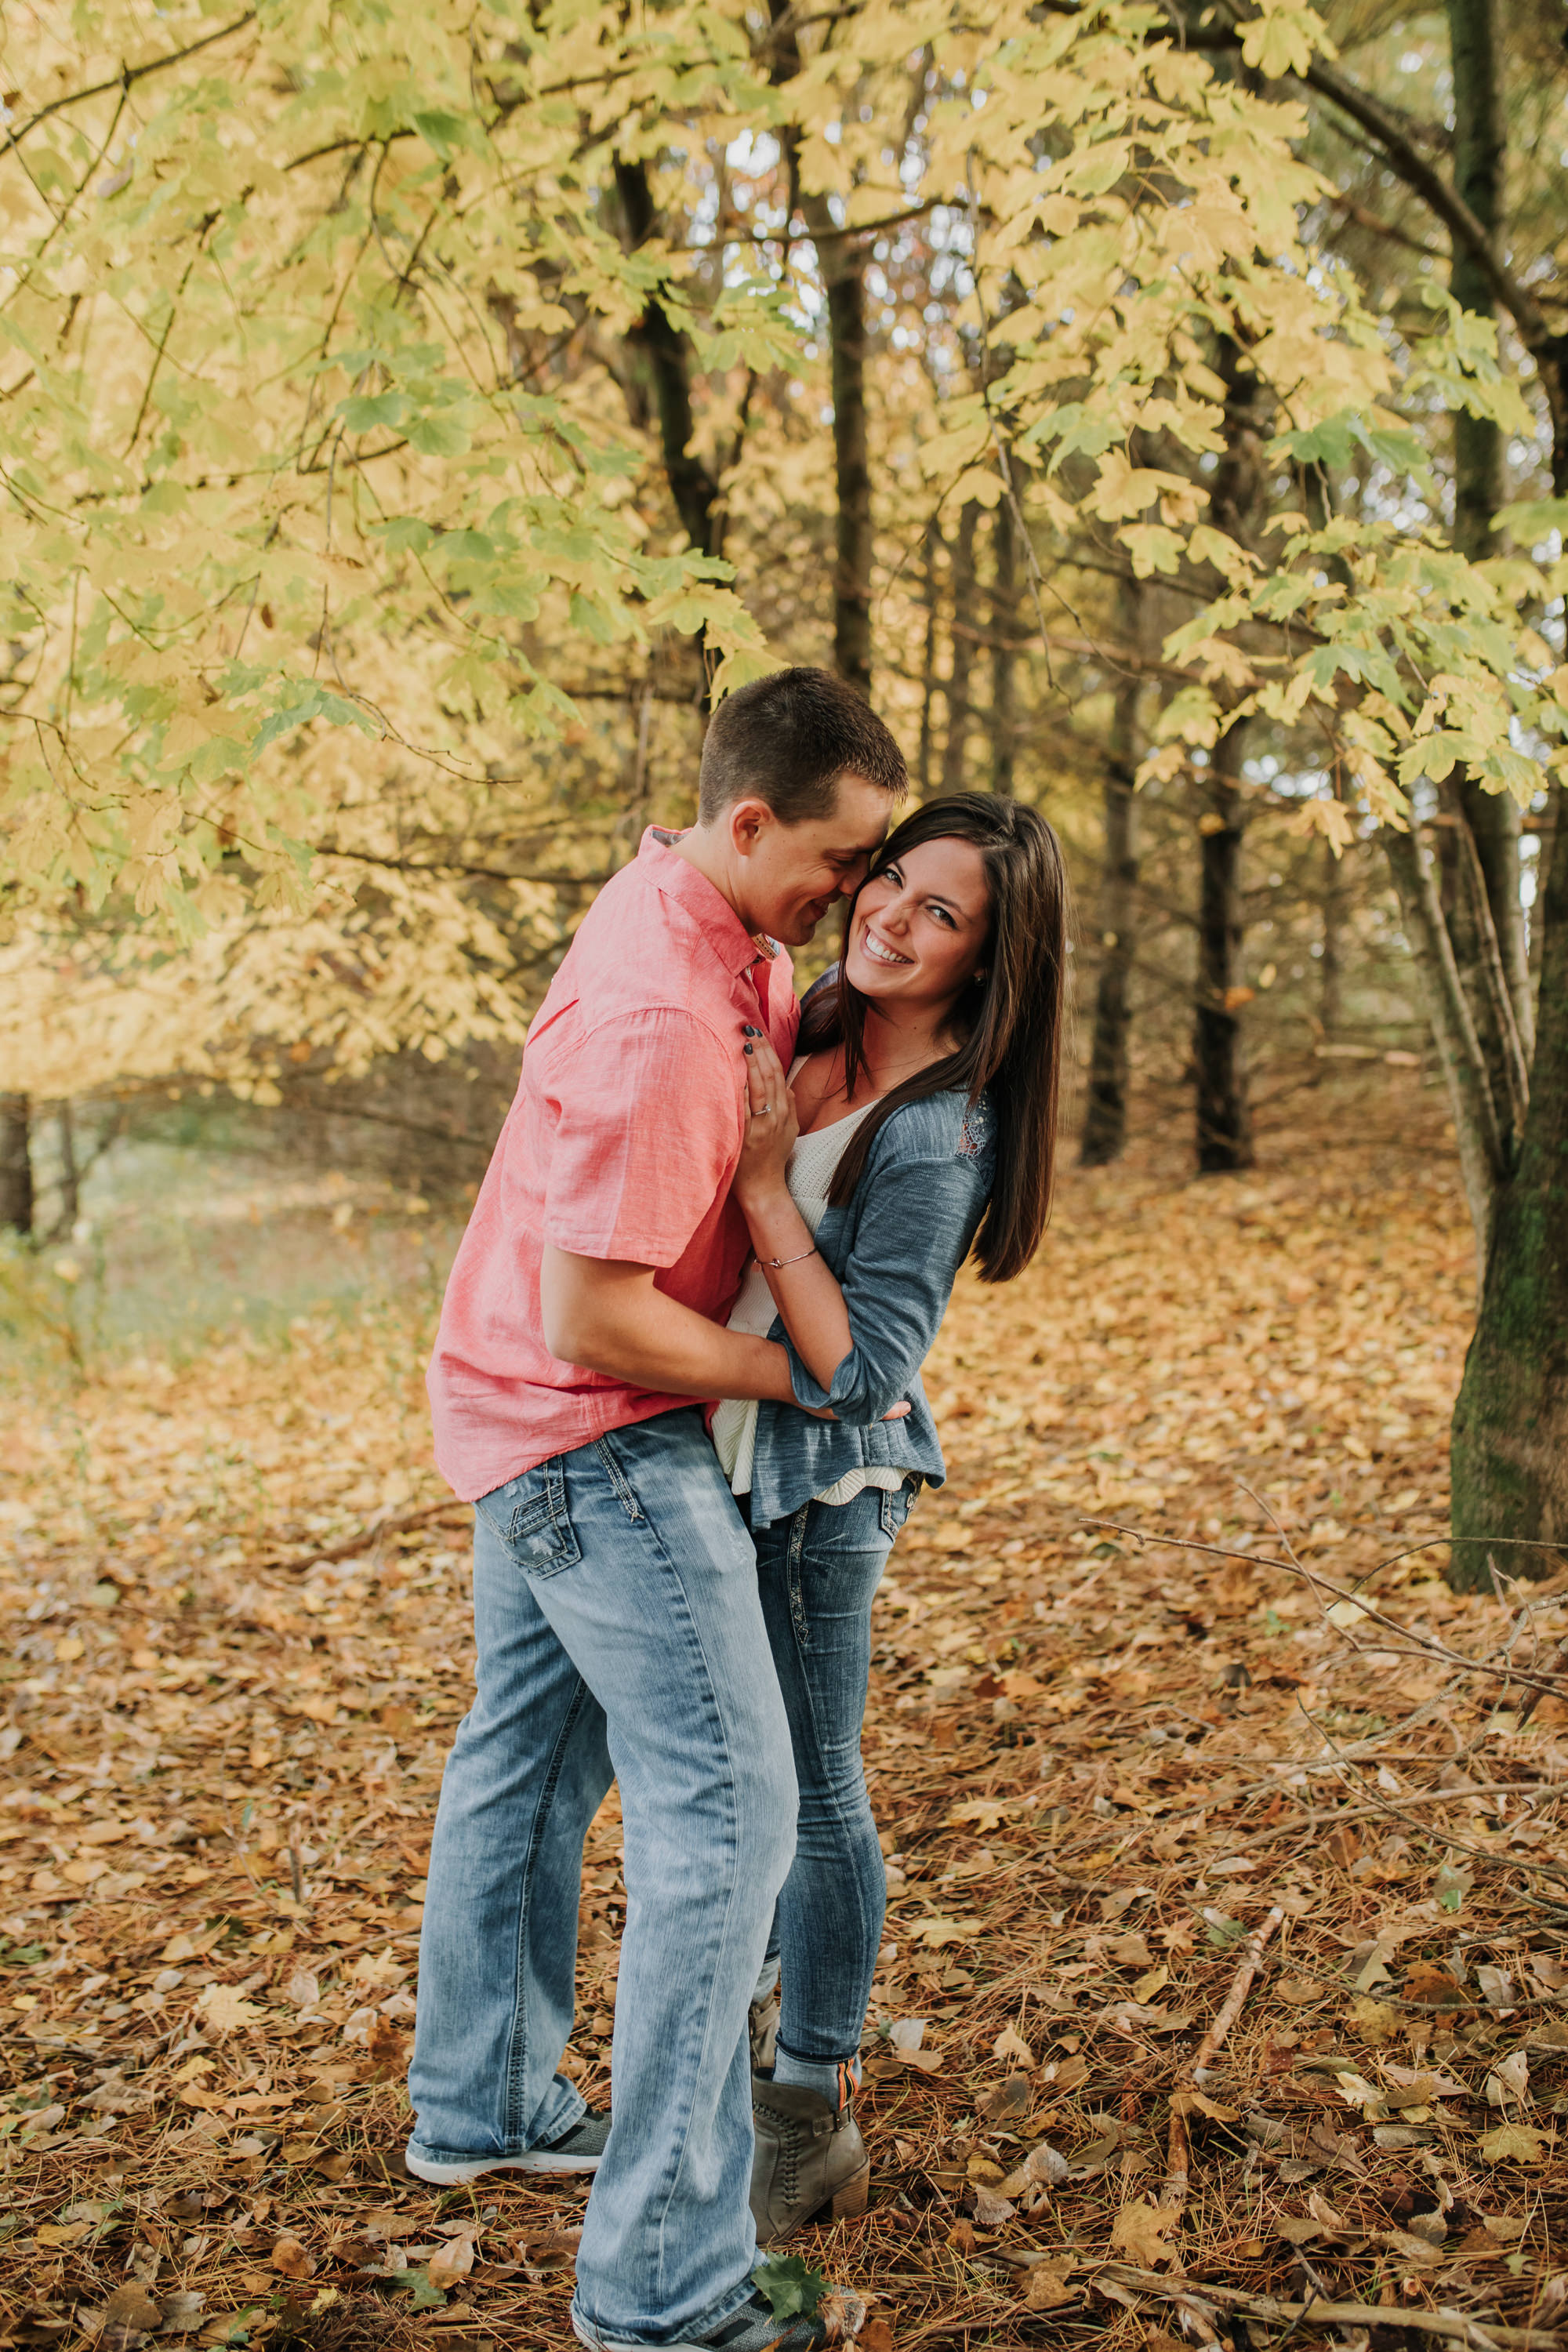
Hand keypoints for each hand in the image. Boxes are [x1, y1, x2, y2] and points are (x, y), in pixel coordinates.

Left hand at [735, 1029, 798, 1205]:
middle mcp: (775, 1116)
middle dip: (760, 1050)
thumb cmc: (774, 1159)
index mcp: (785, 1112)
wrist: (763, 1187)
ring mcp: (761, 1125)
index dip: (770, 1053)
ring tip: (743, 1044)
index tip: (759, 1035)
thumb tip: (788, 1088)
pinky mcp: (746, 1135)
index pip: (778, 1075)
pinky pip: (744, 1107)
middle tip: (749, 1030)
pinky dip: (741, 1088)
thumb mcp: (790, 1133)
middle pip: (769, 1076)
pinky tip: (734, 1072)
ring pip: (758, 1087)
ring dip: (751, 1064)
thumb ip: (791, 1109)